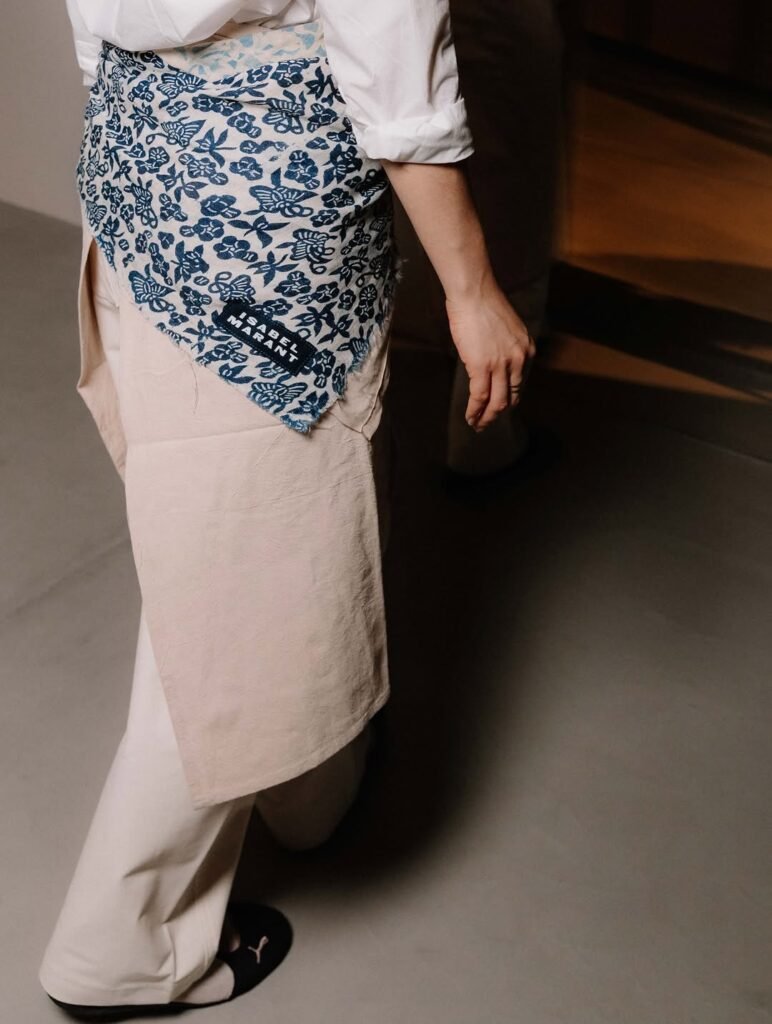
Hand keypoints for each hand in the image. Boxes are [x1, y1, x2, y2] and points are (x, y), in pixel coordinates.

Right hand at [445, 281, 535, 431]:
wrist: (474, 294)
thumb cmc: (484, 305)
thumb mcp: (506, 328)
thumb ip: (506, 348)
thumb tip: (493, 361)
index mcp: (526, 350)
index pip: (520, 383)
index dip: (509, 399)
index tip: (499, 407)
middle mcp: (519, 360)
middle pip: (511, 397)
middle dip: (499, 413)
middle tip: (488, 423)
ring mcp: (501, 365)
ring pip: (497, 402)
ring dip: (487, 418)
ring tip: (478, 426)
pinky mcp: (482, 367)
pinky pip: (480, 396)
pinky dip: (474, 411)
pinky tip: (469, 418)